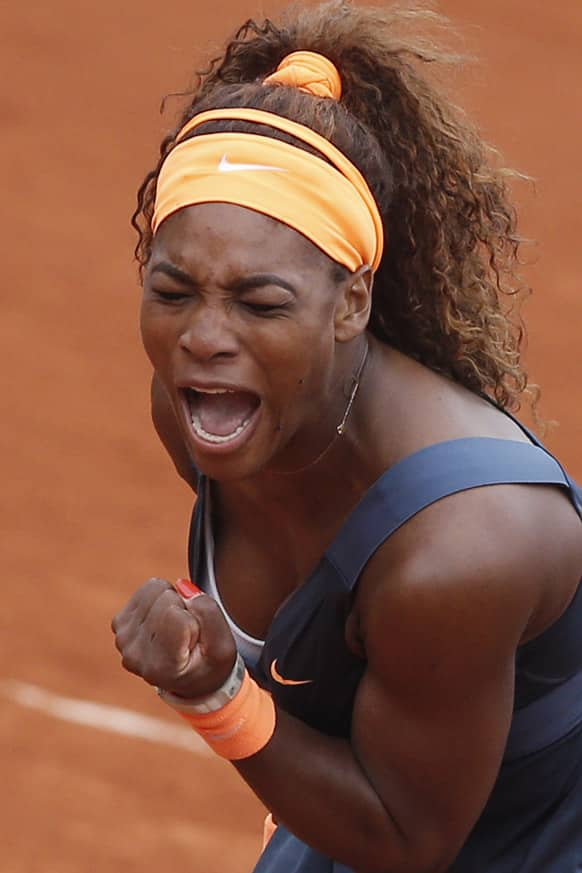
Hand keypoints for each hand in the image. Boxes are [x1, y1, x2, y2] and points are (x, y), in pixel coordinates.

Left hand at [111, 578, 236, 698]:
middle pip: (165, 596)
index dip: (194, 616)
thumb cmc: (209, 664)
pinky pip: (146, 589)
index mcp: (162, 665)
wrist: (189, 680)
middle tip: (187, 633)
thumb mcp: (223, 648)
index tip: (195, 637)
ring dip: (171, 601)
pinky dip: (159, 598)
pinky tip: (163, 622)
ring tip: (176, 627)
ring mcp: (124, 639)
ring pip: (154, 588)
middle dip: (182, 606)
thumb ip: (209, 613)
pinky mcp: (119, 624)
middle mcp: (136, 654)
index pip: (175, 613)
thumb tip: (181, 586)